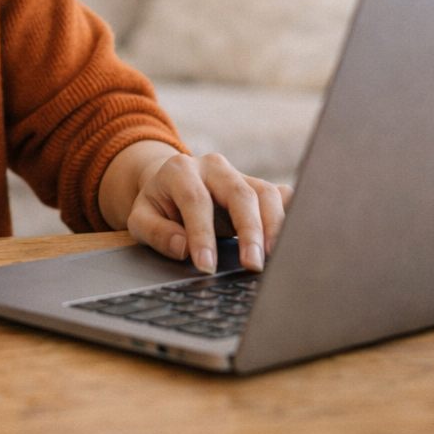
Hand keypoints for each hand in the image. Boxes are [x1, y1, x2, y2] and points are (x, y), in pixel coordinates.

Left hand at [125, 151, 292, 273]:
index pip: (196, 201)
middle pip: (240, 193)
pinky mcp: (257, 186)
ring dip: (274, 227)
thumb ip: (156, 233)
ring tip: (274, 258)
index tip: (207, 266)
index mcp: (180, 170)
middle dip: (250, 231)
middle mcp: (214, 167)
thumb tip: (183, 248)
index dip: (203, 234)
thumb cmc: (156, 206)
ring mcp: (239, 174)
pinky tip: (294, 238)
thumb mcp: (139, 219)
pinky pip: (280, 195)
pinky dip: (290, 214)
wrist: (168, 183)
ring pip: (265, 193)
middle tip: (252, 265)